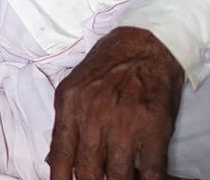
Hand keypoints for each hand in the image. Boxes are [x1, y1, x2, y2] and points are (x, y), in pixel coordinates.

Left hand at [48, 27, 184, 179]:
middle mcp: (95, 116)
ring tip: (123, 176)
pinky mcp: (154, 127)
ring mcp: (126, 123)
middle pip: (89, 172)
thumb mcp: (76, 88)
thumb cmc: (110, 65)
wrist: (147, 42)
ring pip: (119, 177)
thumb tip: (55, 161)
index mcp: (71, 105)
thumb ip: (65, 123)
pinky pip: (152, 170)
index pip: (60, 158)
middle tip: (98, 179)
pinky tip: (145, 177)